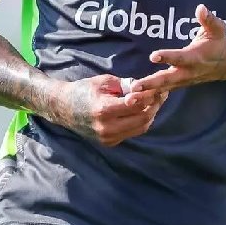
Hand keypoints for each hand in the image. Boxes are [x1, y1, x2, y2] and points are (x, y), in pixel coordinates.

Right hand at [48, 74, 167, 146]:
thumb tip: (145, 88)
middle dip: (155, 106)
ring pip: (140, 128)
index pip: (137, 104)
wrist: (63, 108)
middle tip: (161, 95)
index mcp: (104, 109)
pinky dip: (140, 122)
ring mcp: (108, 138)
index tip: (158, 87)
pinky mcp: (109, 143)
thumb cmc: (83, 90)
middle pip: (143, 119)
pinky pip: (132, 133)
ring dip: (150, 115)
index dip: (151, 96)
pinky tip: (142, 111)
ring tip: (155, 102)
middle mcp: (107, 127)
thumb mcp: (104, 81)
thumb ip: (125, 85)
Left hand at [131, 4, 225, 92]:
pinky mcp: (178, 84)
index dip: (167, 57)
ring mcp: (182, 80)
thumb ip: (209, 19)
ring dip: (146, 94)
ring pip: (163, 89)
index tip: (153, 56)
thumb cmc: (218, 42)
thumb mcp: (218, 29)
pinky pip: (163, 93)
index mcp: (195, 57)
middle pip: (167, 79)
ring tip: (129, 98)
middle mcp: (188, 71)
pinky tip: (133, 100)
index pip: (179, 57)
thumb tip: (201, 8)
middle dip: (151, 83)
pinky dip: (150, 97)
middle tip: (135, 86)